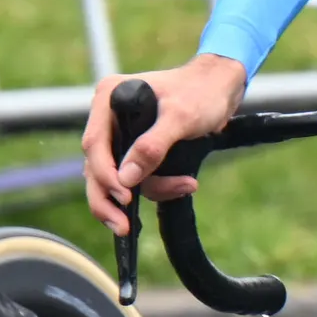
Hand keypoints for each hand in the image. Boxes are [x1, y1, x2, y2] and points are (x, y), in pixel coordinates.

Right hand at [87, 53, 247, 232]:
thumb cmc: (201, 92)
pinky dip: (158, 187)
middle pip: (96, 167)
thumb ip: (152, 146)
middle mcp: (108, 118)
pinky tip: (184, 184)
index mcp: (108, 100)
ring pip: (117, 179)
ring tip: (185, 186)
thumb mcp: (180, 117)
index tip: (125, 196)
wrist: (221, 88)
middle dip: (110, 200)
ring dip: (150, 190)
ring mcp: (121, 135)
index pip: (94, 145)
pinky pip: (136, 178)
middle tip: (123, 227)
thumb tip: (126, 179)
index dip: (105, 175)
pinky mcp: (136, 150)